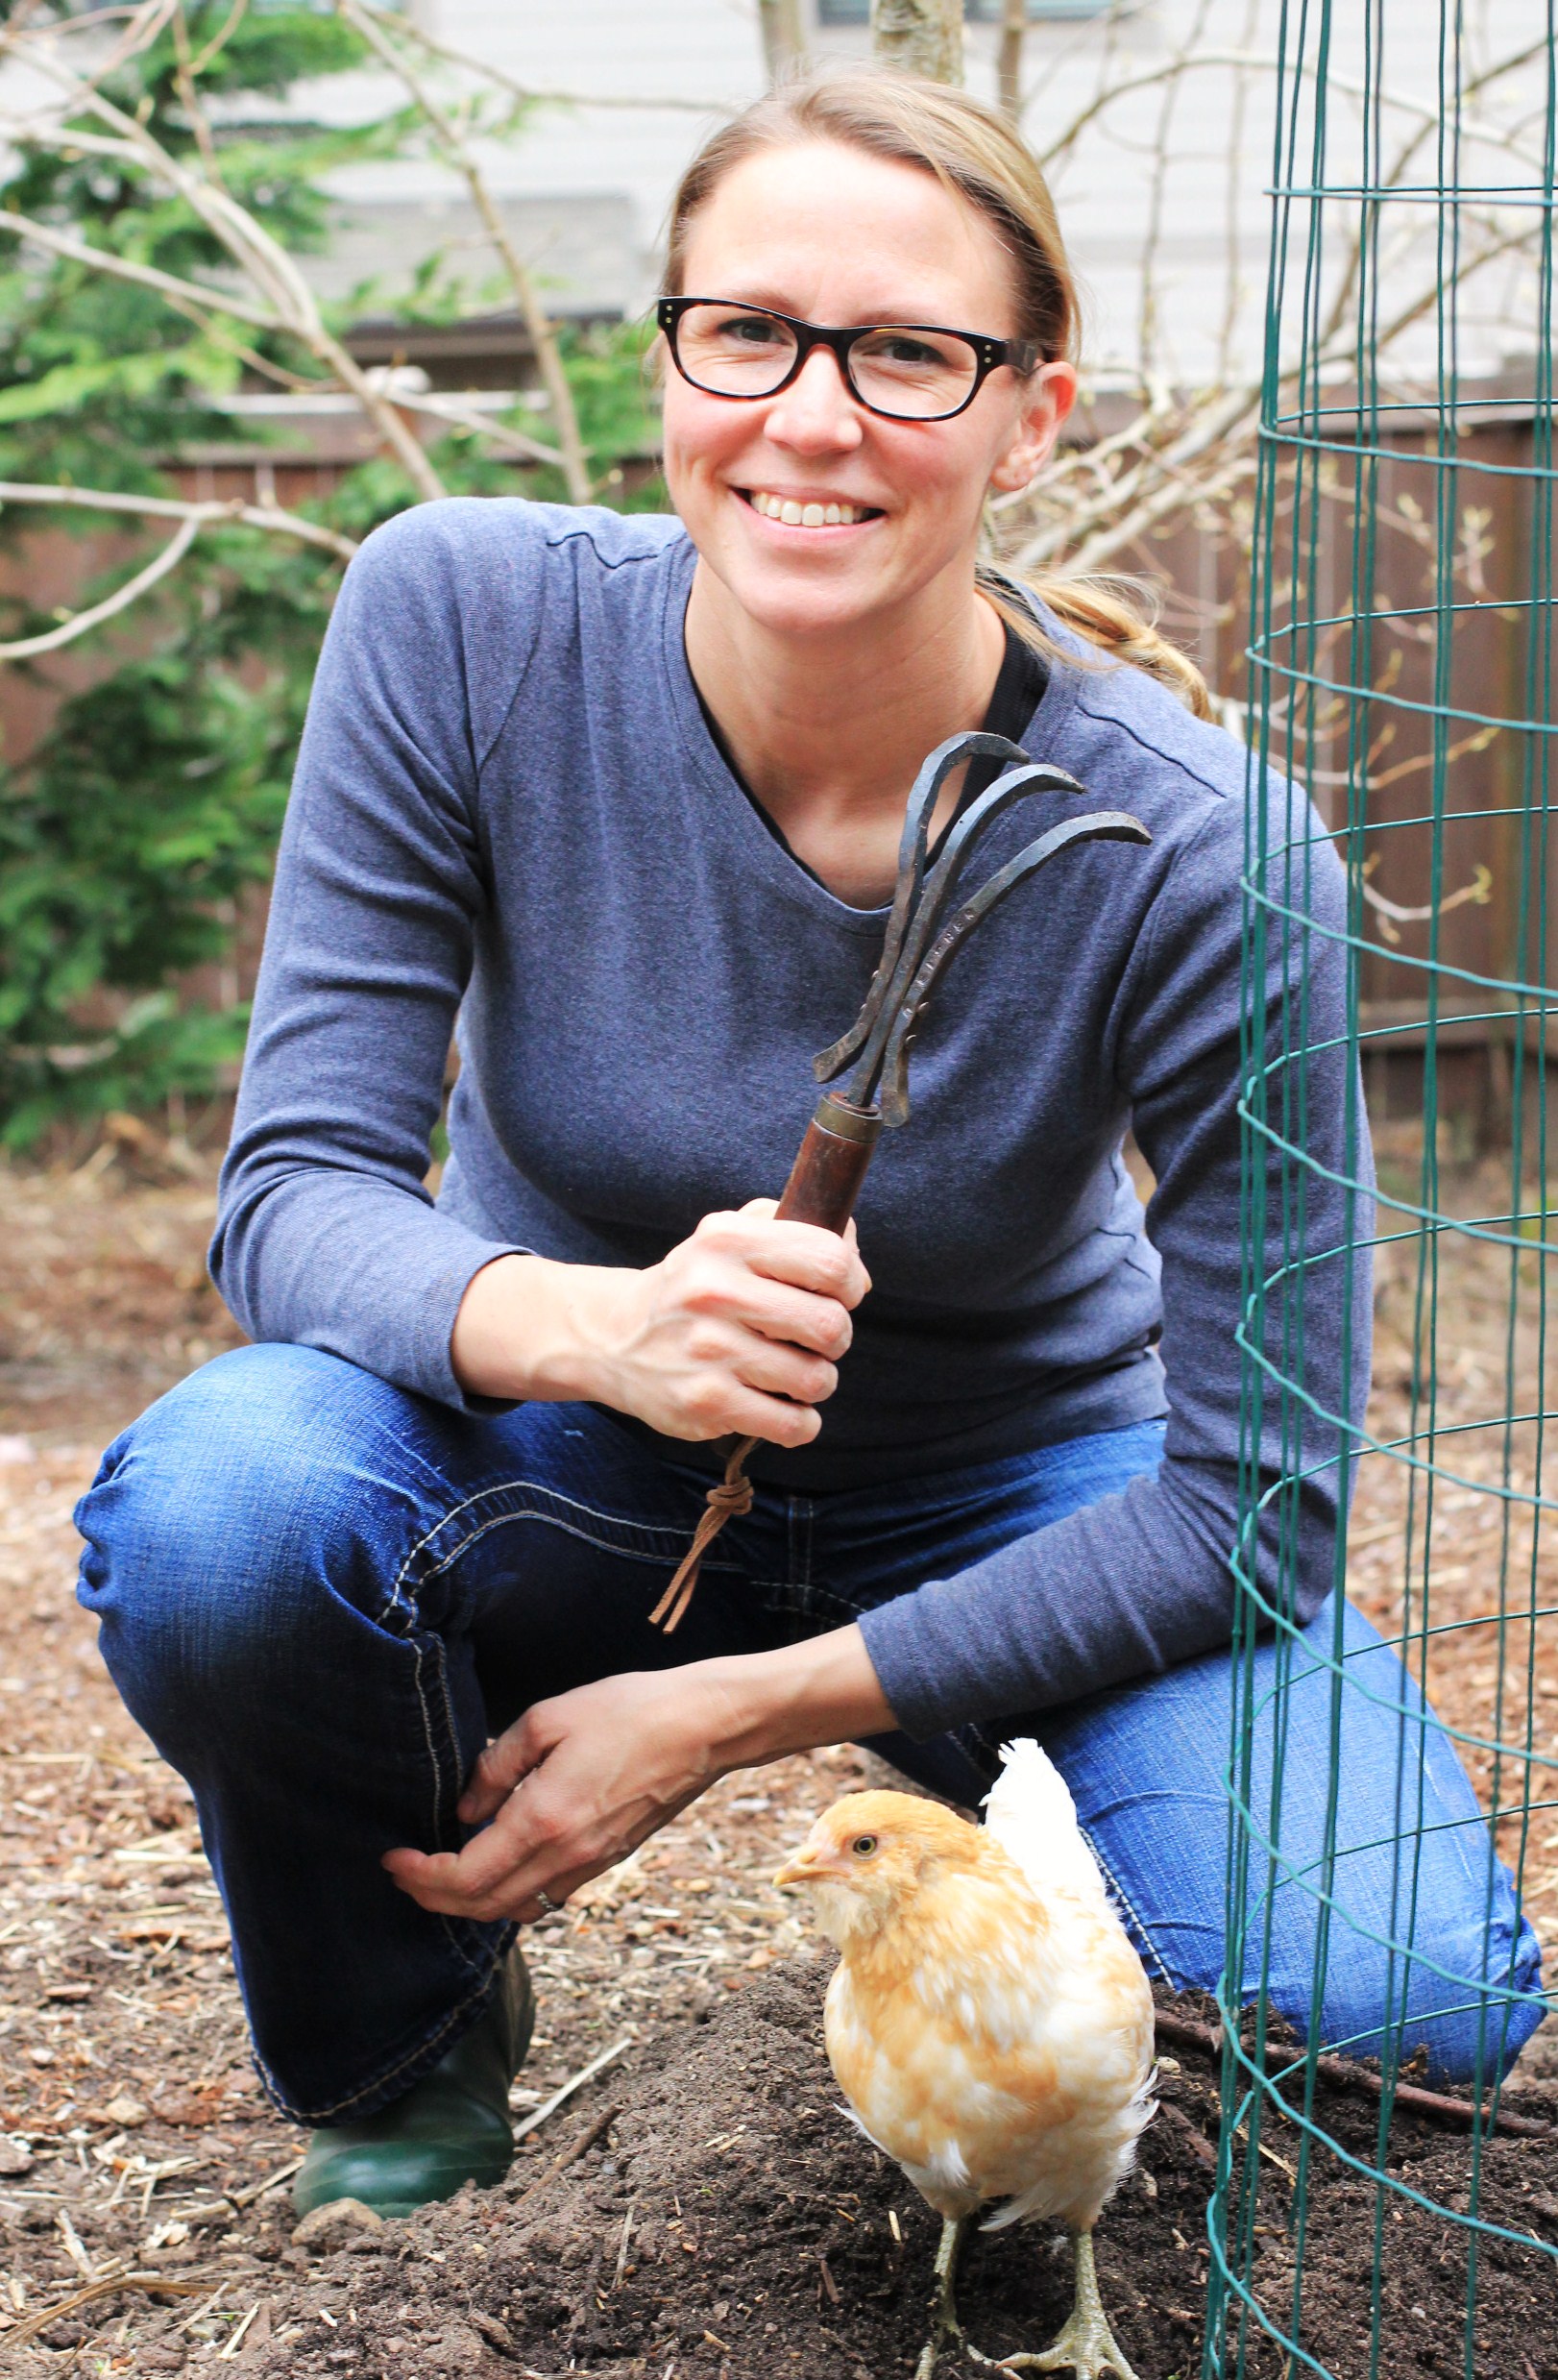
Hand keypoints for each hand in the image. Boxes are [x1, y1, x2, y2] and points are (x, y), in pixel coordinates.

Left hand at [383, 1669, 727, 1922]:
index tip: (392, 1859)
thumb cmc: (629, 1711)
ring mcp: (590, 1865)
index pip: (465, 1877)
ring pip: (515, 1910)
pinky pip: (546, 1896)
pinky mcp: (608, 1860)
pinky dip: (509, 1894)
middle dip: (434, 1897)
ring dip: (471, 1903)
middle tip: (404, 1873)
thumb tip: (466, 1808)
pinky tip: (498, 1864)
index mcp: (543, 1821)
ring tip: (442, 1874)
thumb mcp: (549, 1720)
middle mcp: (565, 1856)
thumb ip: (497, 1766)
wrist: (703, 1729)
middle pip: (483, 1906)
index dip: (421, 1876)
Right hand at [450, 1199, 870, 1447]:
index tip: (840, 1295)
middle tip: (813, 1340)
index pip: (830, 1261)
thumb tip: (856, 1260)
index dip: (850, 1283)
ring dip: (816, 1382)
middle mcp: (715, 1291)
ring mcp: (708, 1350)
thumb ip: (794, 1230)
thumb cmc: (695, 1287)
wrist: (614, 1338)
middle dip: (835, 1338)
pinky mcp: (705, 1402)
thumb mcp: (730, 1237)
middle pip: (830, 1325)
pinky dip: (801, 1423)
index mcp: (728, 1241)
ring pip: (816, 1379)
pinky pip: (793, 1424)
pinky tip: (782, 1408)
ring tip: (790, 1373)